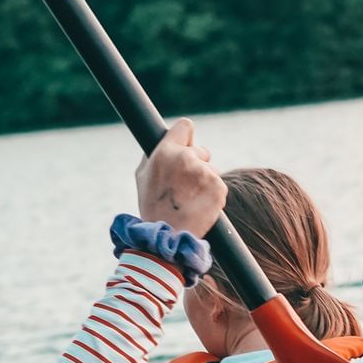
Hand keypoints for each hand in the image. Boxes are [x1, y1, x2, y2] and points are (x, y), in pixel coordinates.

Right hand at [135, 119, 226, 236]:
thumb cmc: (152, 207)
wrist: (168, 236)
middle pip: (202, 150)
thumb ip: (155, 155)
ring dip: (206, 181)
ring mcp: (204, 173)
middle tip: (185, 185)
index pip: (185, 126)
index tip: (187, 144)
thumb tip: (165, 140)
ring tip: (191, 199)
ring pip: (212, 169)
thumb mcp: (143, 176)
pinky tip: (201, 205)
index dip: (186, 137)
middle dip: (197, 164)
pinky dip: (213, 194)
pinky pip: (219, 185)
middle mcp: (186, 158)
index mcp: (166, 152)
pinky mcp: (219, 188)